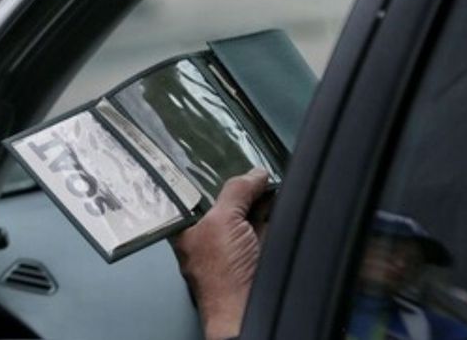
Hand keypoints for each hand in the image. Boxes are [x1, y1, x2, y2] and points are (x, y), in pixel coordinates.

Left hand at [172, 168, 269, 339]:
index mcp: (187, 228)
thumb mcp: (222, 222)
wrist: (248, 309)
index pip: (198, 191)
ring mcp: (236, 242)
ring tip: (267, 180)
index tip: (226, 156)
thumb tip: (253, 174)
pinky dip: (275, 212)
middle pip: (227, 197)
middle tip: (253, 167)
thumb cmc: (221, 279)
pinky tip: (279, 198)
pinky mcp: (260, 249)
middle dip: (242, 184)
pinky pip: (269, 222)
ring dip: (261, 196)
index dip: (212, 172)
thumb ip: (235, 192)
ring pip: (250, 208)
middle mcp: (210, 234)